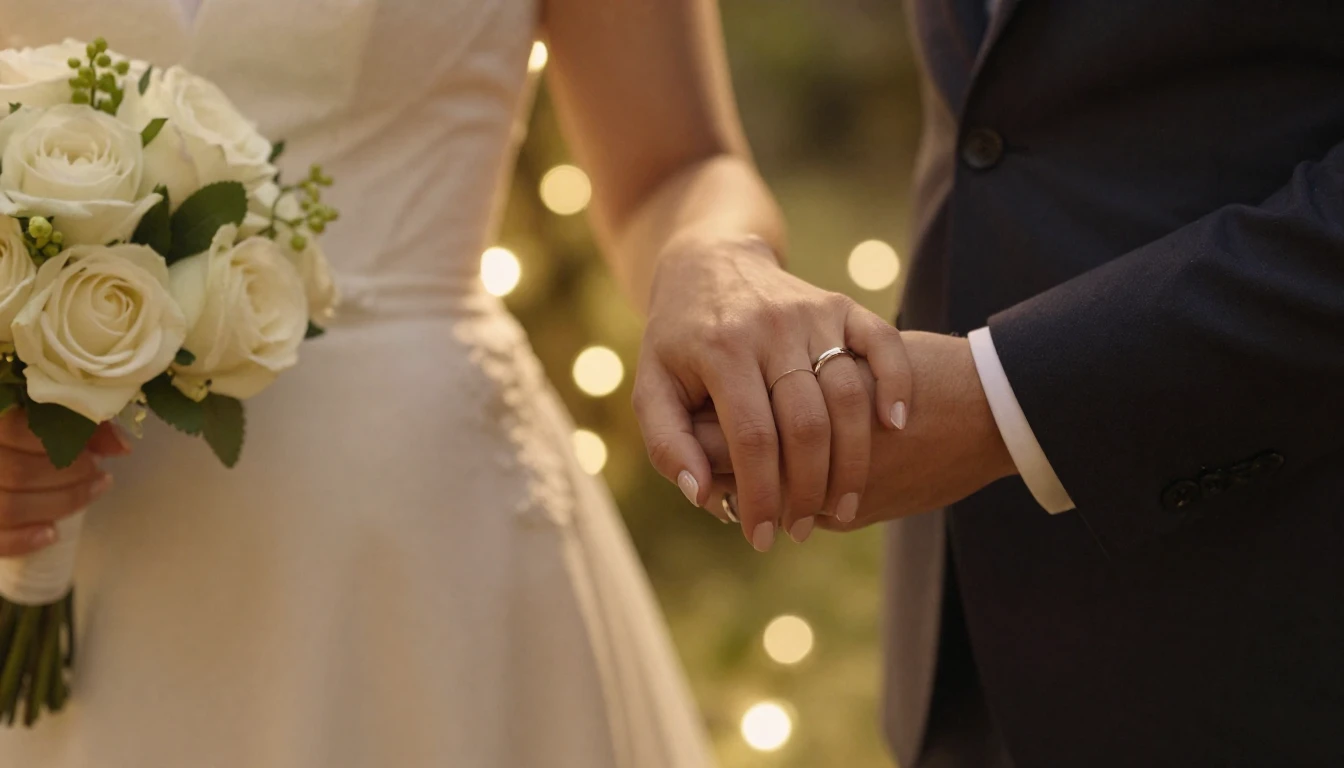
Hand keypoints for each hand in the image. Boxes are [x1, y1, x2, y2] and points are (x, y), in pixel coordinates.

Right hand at [0, 409, 126, 556]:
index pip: (18, 428)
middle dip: (69, 477)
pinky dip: (21, 541)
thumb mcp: (48, 416)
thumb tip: (122, 447)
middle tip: (96, 474)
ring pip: (7, 506)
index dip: (64, 443)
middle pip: (17, 472)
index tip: (94, 454)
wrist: (7, 456)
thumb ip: (83, 422)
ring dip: (58, 505)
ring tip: (88, 494)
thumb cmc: (26, 434)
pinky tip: (51, 534)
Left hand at [633, 232, 912, 550]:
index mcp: (721, 350)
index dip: (761, 495)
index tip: (762, 537)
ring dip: (852, 459)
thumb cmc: (678, 341)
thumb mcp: (652, 387)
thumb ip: (667, 443)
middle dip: (808, 489)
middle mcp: (770, 328)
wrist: (709, 263)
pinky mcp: (840, 305)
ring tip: (842, 506)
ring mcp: (811, 314)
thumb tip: (700, 492)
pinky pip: (881, 343)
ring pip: (847, 394)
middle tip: (802, 529)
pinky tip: (895, 426)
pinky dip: (896, 382)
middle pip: (806, 423)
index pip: (751, 437)